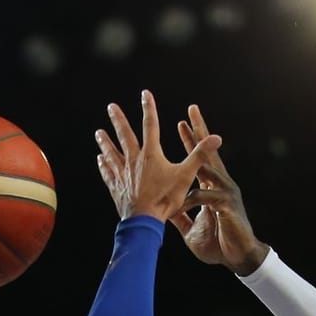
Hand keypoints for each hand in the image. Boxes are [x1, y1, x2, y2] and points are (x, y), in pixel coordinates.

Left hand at [94, 89, 221, 222]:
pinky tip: (100, 160)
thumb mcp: (186, 176)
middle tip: (110, 107)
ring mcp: (123, 174)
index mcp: (151, 155)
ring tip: (99, 132)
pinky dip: (104, 166)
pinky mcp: (117, 188)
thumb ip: (200, 155)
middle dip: (118, 120)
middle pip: (125, 136)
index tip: (145, 93)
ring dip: (105, 142)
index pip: (150, 125)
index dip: (149, 108)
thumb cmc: (165, 199)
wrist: (144, 221)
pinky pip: (109, 174)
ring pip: (112, 154)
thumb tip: (216, 138)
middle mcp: (134, 161)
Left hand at [172, 104, 269, 275]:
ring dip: (198, 150)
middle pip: (209, 154)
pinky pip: (207, 196)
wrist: (238, 258)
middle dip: (199, 132)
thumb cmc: (218, 244)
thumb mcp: (192, 228)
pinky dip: (193, 196)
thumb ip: (181, 215)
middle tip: (191, 111)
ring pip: (210, 167)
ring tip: (188, 132)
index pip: (200, 160)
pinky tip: (183, 196)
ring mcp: (226, 193)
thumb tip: (166, 206)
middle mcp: (221, 185)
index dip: (191, 141)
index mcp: (212, 188)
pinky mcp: (227, 206)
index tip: (181, 123)